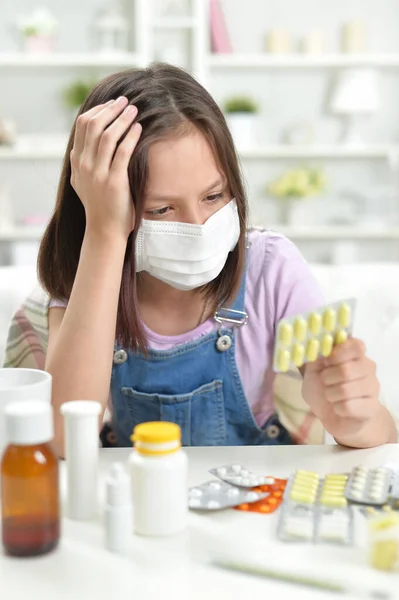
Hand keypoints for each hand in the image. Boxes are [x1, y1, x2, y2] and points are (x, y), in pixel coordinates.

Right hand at [70, 96, 141, 240]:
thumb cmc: (100, 206)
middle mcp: (84, 165)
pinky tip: (139, 128)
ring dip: (122, 119)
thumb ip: (83, 162)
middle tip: (125, 101)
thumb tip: (87, 142)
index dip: (98, 110)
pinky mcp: (114, 182)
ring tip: (134, 110)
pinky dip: (130, 137)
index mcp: (77, 162)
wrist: (104, 230)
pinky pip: (122, 152)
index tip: (112, 103)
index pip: (82, 125)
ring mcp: (98, 173)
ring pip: (107, 136)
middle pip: (93, 125)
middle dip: (110, 109)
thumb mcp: (84, 182)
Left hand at [301, 338, 393, 445]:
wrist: (331, 415)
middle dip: (327, 378)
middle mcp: (368, 368)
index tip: (326, 361)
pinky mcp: (371, 408)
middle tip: (325, 382)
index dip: (338, 353)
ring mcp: (373, 388)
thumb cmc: (323, 388)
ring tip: (331, 396)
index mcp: (356, 354)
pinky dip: (337, 408)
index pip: (356, 345)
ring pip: (345, 390)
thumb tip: (317, 349)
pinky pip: (348, 407)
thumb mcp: (313, 370)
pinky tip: (339, 408)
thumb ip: (316, 358)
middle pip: (346, 370)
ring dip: (330, 395)